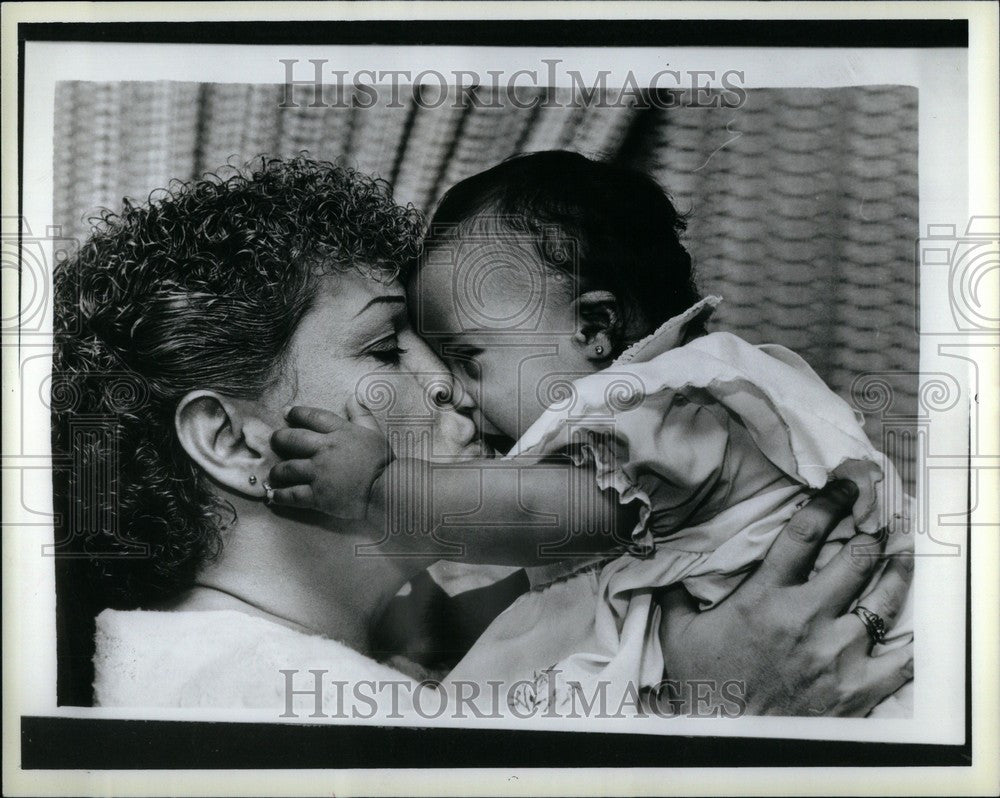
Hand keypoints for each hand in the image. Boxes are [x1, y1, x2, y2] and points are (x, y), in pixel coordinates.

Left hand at [268, 403, 391, 519]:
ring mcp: (319, 473)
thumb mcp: (375, 433)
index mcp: (340, 432)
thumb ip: (361, 415)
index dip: (296, 413)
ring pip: (287, 469)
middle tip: (275, 441)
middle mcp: (325, 450)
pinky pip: (292, 495)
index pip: (312, 417)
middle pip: (291, 440)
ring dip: (277, 471)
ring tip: (274, 474)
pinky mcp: (318, 496)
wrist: (388, 489)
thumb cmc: (383, 462)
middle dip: (279, 439)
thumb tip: (352, 398)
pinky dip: (280, 496)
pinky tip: (274, 496)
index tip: (286, 412)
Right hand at [657, 479, 912, 715]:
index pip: (805, 533)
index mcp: (766, 596)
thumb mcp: (680, 633)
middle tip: (880, 520)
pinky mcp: (857, 688)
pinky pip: (898, 658)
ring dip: (897, 570)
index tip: (846, 487)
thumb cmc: (707, 686)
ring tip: (901, 552)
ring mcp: (837, 653)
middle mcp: (807, 617)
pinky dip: (906, 639)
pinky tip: (908, 623)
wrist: (728, 744)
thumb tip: (668, 569)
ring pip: (885, 599)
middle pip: (857, 558)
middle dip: (873, 532)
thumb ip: (679, 595)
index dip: (831, 501)